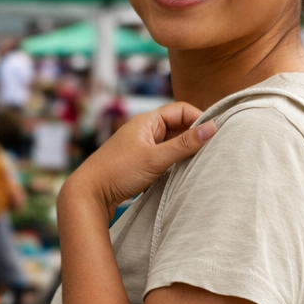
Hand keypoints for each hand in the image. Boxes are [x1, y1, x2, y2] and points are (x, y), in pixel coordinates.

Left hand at [63, 102, 216, 219]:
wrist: (89, 194)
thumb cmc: (118, 172)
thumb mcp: (155, 158)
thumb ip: (184, 145)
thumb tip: (212, 128)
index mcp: (146, 121)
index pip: (181, 110)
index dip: (199, 118)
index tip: (215, 134)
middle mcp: (144, 131)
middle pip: (178, 126)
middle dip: (194, 136)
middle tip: (212, 150)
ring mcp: (141, 147)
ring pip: (172, 144)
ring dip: (185, 152)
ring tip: (200, 163)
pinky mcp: (140, 163)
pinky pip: (164, 158)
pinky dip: (175, 163)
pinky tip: (182, 174)